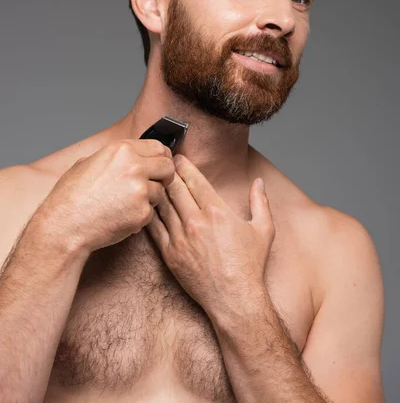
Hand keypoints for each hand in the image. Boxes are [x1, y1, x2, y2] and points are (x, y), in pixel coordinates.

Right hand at [36, 139, 175, 254]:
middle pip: (168, 167)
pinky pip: (152, 212)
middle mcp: (134, 166)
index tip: (160, 164)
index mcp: (122, 150)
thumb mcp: (88, 162)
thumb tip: (131, 155)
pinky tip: (122, 216)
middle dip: (164, 176)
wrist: (64, 225)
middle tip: (153, 184)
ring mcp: (140, 190)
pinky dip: (141, 216)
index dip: (162, 157)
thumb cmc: (71, 196)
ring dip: (150, 198)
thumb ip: (115, 157)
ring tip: (126, 203)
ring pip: (161, 191)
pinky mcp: (142, 213)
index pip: (159, 147)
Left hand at [147, 154, 274, 318]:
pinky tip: (147, 206)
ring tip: (152, 180)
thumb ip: (261, 201)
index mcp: (217, 211)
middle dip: (168, 172)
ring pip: (162, 205)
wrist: (234, 300)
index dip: (184, 165)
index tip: (178, 157)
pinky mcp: (170, 254)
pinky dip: (150, 214)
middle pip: (175, 188)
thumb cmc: (250, 265)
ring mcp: (181, 238)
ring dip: (157, 190)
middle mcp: (196, 221)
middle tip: (162, 163)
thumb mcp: (264, 229)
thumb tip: (259, 182)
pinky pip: (154, 228)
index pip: (194, 179)